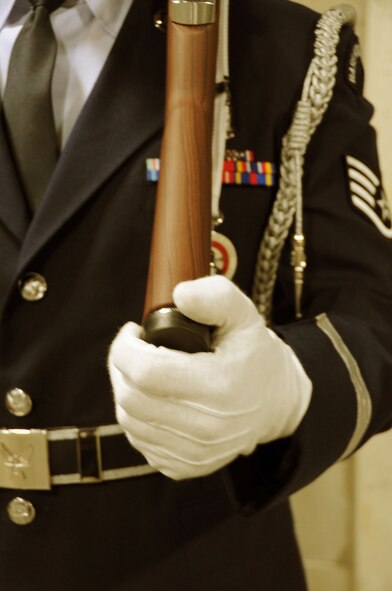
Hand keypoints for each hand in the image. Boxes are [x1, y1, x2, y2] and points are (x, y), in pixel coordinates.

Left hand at [108, 276, 311, 479]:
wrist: (276, 403)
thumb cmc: (254, 355)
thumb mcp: (244, 315)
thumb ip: (215, 296)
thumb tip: (179, 295)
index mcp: (219, 388)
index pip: (146, 372)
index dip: (125, 348)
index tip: (133, 331)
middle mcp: (207, 429)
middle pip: (131, 399)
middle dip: (121, 367)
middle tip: (134, 349)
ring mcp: (196, 454)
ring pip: (129, 422)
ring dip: (126, 391)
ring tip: (142, 371)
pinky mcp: (187, 467)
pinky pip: (140, 442)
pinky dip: (137, 418)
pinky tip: (153, 399)